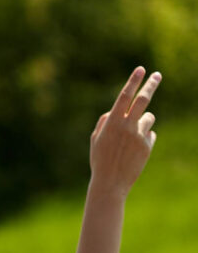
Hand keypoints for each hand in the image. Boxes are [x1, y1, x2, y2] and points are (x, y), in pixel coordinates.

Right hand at [89, 67, 160, 195]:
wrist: (110, 183)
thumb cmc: (100, 160)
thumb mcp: (96, 139)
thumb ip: (105, 122)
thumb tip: (116, 110)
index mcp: (112, 123)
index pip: (124, 96)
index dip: (133, 82)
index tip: (141, 69)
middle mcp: (127, 126)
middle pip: (143, 100)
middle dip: (150, 85)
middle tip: (157, 75)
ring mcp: (139, 135)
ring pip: (149, 118)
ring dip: (142, 122)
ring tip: (131, 138)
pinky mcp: (148, 145)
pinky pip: (150, 134)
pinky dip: (144, 138)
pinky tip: (134, 151)